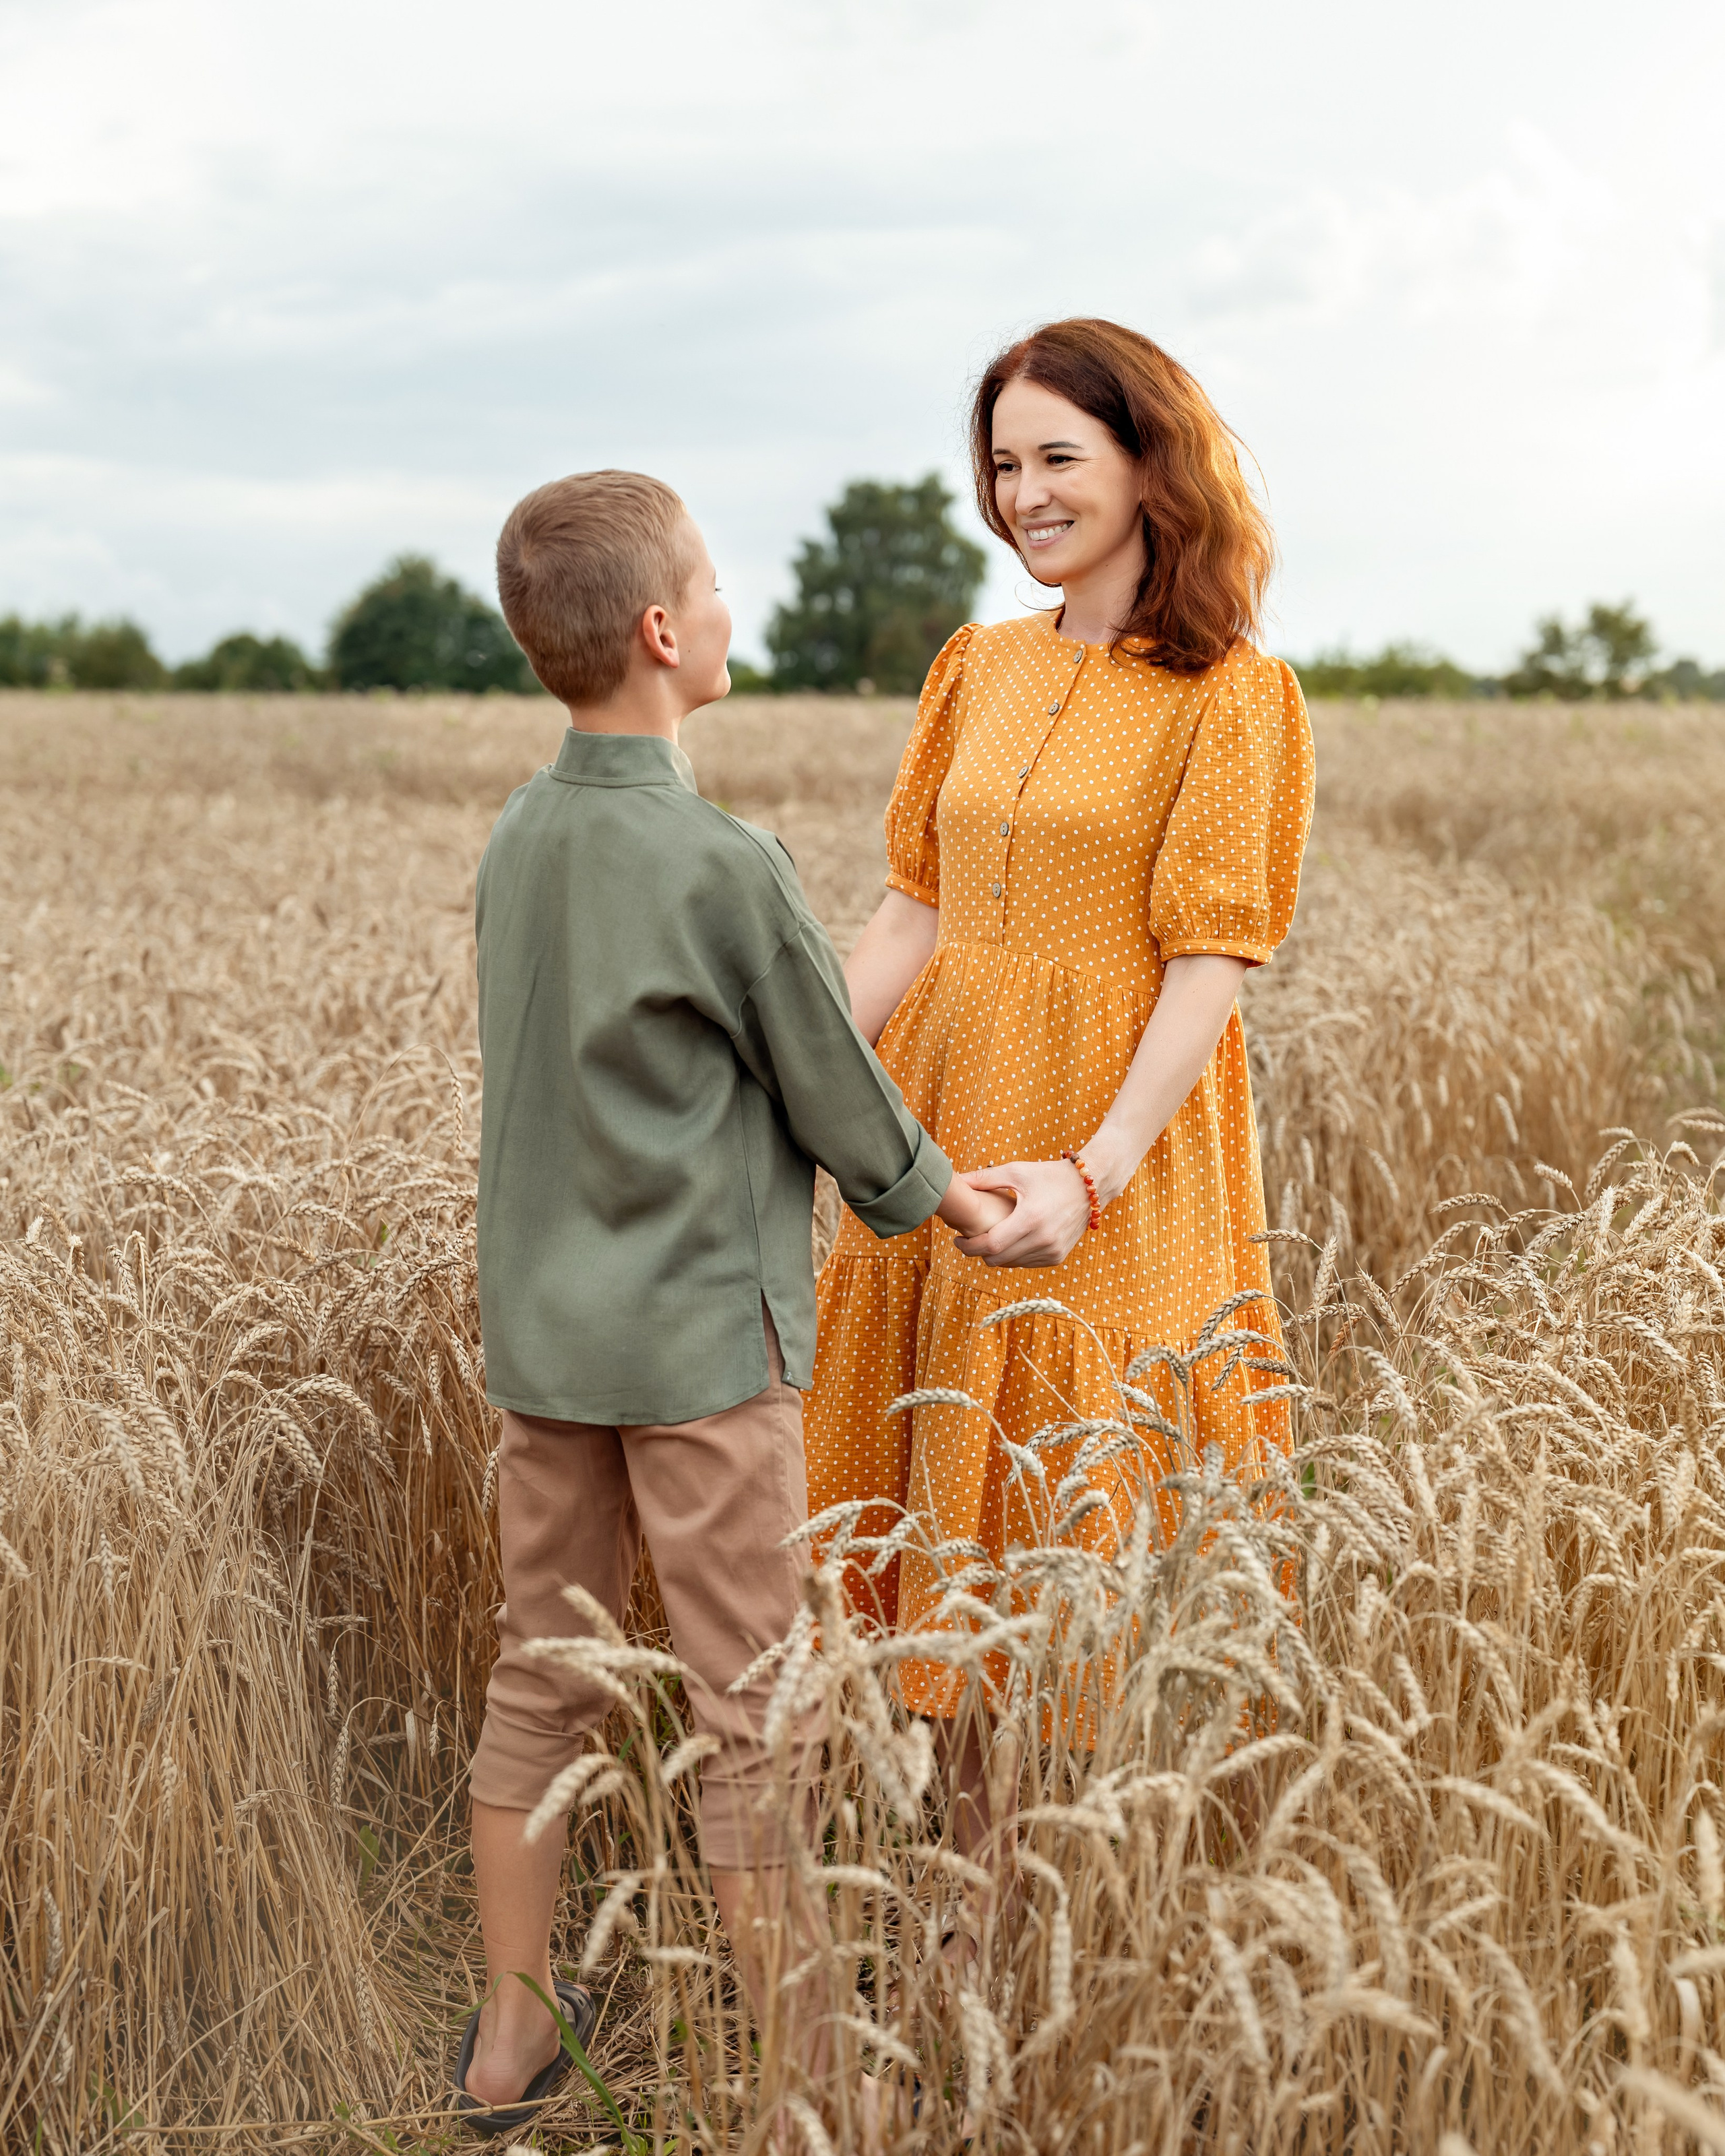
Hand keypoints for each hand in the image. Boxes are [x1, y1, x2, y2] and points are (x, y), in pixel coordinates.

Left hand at [951, 1159, 1091, 1267]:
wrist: (1089, 1185)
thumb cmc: (1050, 1175)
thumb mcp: (1017, 1171)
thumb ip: (985, 1178)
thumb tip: (956, 1180)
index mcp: (1030, 1218)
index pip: (991, 1245)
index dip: (969, 1246)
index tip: (957, 1240)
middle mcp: (1043, 1239)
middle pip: (997, 1259)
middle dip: (979, 1252)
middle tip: (970, 1239)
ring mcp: (1052, 1250)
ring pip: (1010, 1263)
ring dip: (996, 1255)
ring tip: (990, 1237)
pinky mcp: (1058, 1256)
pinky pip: (1026, 1263)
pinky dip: (1014, 1256)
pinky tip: (1010, 1241)